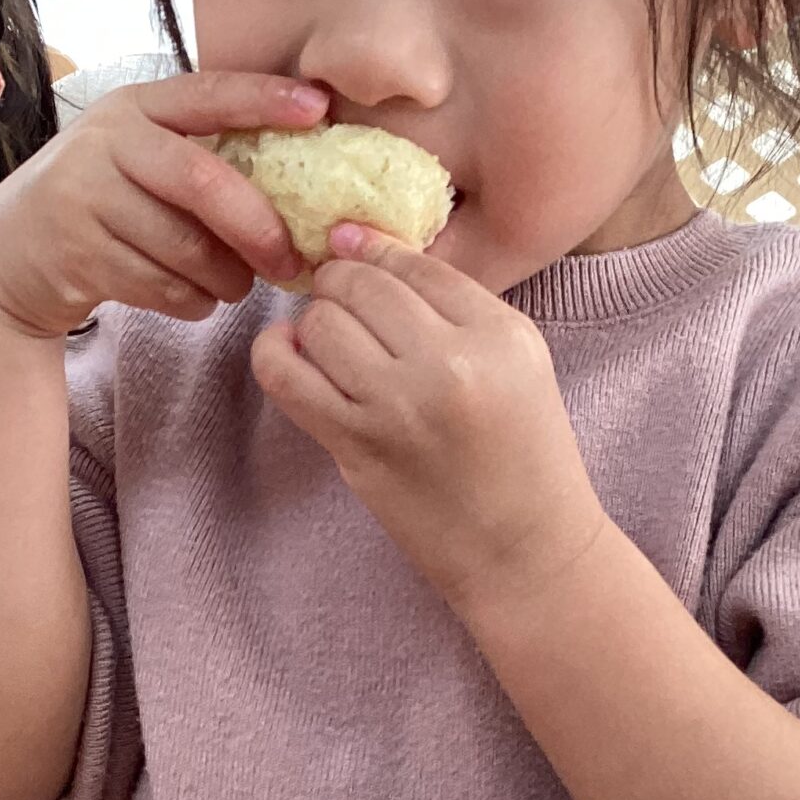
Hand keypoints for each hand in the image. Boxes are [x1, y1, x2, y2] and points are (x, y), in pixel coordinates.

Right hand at [0, 69, 324, 338]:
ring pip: (187, 246)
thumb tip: (298, 193)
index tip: (319, 110)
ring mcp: (85, 197)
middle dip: (258, 226)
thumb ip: (198, 158)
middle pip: (203, 181)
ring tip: (235, 283)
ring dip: (226, 276)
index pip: (208, 93)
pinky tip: (192, 297)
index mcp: (134, 108)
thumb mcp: (137, 160)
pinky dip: (192, 301)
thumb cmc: (101, 205)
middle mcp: (106, 142)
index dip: (265, 100)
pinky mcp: (77, 253)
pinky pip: (163, 286)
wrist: (9, 255)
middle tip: (292, 259)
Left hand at [250, 226, 606, 609]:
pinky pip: (286, 376)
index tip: (351, 248)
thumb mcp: (519, 364)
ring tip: (330, 341)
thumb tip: (365, 251)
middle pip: (362, 285)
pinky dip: (274, 353)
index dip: (374, 249)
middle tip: (340, 300)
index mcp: (501, 335)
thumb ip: (457, 309)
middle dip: (340, 283)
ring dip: (315, 322)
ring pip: (322, 322)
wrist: (524, 551)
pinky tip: (286, 352)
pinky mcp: (357, 445)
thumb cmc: (525, 457)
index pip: (417, 264)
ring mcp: (398, 406)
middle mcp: (450, 363)